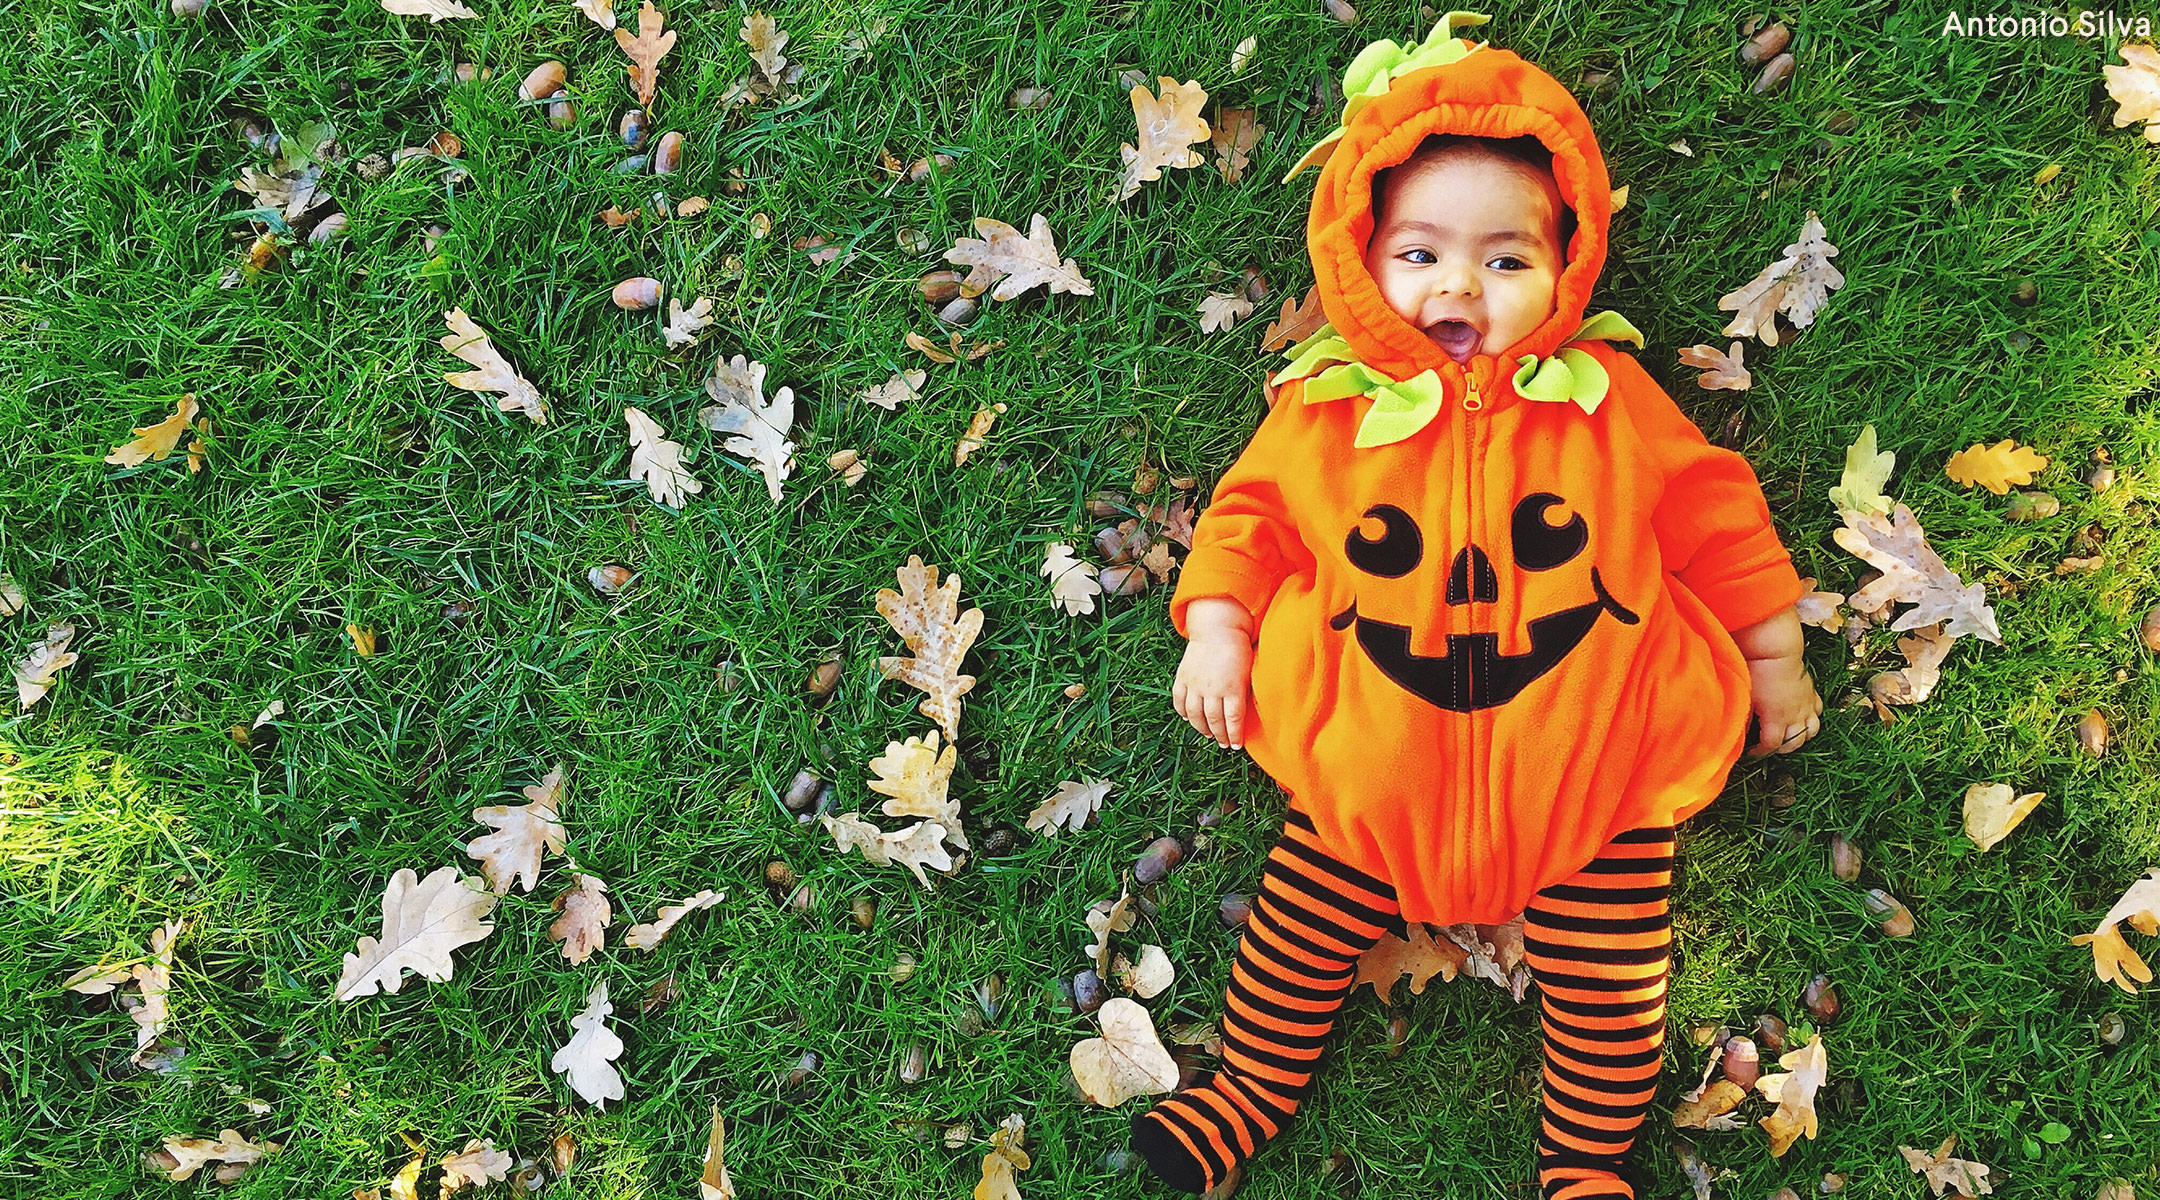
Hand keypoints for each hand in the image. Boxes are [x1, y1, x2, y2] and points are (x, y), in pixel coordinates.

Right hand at [1173, 598, 1255, 748]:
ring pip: (1195, 715)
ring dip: (1202, 728)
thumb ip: (1244, 693)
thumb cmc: (1238, 649)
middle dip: (1220, 736)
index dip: (1235, 735)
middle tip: (1224, 744)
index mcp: (1232, 687)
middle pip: (1214, 720)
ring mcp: (1195, 683)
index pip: (1233, 720)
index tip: (1237, 745)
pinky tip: (1188, 719)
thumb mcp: (1248, 672)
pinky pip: (1179, 700)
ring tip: (1209, 735)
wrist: (1217, 628)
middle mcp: (1212, 688)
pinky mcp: (1183, 677)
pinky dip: (1183, 712)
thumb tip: (1243, 715)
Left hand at [1743, 651, 1821, 755]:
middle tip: (1770, 746)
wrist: (1776, 649)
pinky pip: (1818, 711)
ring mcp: (1806, 704)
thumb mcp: (1747, 698)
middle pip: (1795, 742)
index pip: (1771, 745)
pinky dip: (1812, 718)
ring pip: (1813, 730)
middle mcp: (1796, 715)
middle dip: (1782, 749)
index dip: (1760, 752)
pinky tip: (1803, 717)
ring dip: (1802, 737)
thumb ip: (1745, 718)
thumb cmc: (1758, 671)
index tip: (1752, 752)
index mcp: (1777, 719)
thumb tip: (1741, 732)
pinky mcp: (1812, 692)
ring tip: (1789, 736)